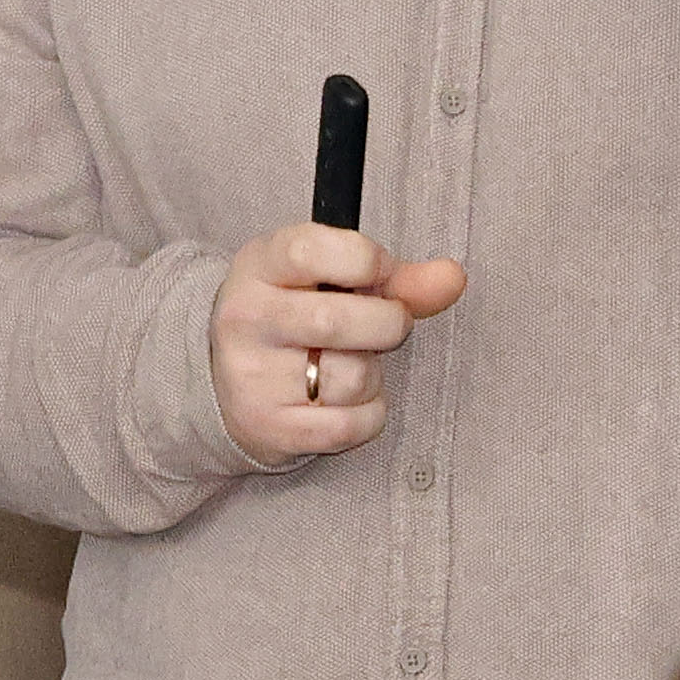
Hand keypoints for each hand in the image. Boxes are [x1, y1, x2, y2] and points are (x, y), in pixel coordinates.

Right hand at [211, 221, 465, 468]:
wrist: (227, 383)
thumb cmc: (294, 318)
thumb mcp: (327, 279)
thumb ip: (395, 277)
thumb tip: (452, 277)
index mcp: (260, 266)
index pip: (312, 251)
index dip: (367, 261)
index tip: (380, 274)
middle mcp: (248, 318)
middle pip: (340, 320)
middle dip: (387, 324)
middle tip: (384, 327)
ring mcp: (254, 377)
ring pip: (353, 377)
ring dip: (374, 374)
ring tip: (352, 365)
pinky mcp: (272, 427)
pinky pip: (351, 425)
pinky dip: (368, 414)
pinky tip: (347, 401)